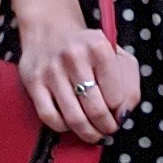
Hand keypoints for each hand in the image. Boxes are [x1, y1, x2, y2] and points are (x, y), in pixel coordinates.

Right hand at [21, 19, 140, 141]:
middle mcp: (74, 56)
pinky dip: (63, 127)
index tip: (117, 114)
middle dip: (105, 127)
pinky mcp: (33, 82)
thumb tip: (122, 116)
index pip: (116, 97)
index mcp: (98, 47)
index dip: (119, 111)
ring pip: (73, 118)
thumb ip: (130, 86)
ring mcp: (51, 70)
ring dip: (87, 132)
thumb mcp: (118, 57)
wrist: (51, 30)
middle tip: (107, 129)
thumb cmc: (89, 49)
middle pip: (96, 110)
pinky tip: (69, 123)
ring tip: (93, 133)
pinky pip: (49, 117)